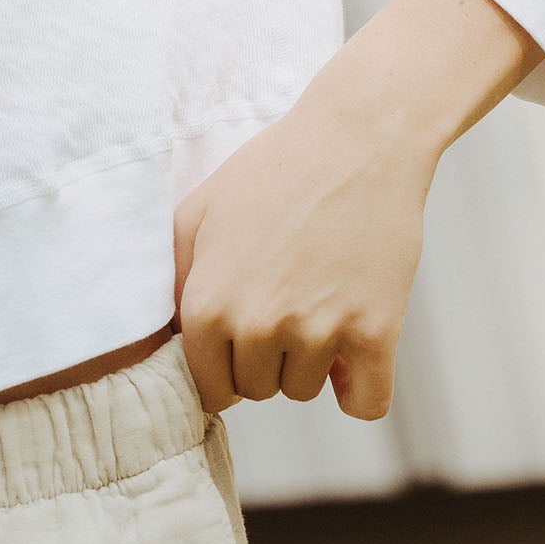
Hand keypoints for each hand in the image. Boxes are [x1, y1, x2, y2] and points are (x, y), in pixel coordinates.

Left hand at [171, 0, 541, 421]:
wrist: (358, 138)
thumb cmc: (276, 169)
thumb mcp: (200, 213)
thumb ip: (176, 281)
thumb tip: (168, 340)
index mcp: (208, 305)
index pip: (209, 387)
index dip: (226, 364)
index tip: (243, 340)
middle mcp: (258, 326)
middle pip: (258, 390)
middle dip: (268, 356)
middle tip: (287, 299)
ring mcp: (318, 332)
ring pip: (305, 390)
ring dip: (314, 360)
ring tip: (321, 297)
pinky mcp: (375, 332)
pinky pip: (366, 405)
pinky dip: (362, 388)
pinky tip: (357, 350)